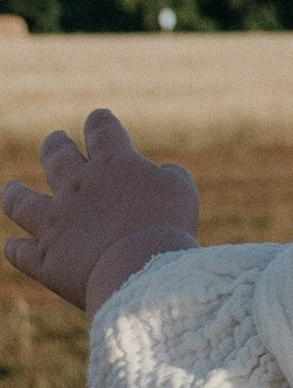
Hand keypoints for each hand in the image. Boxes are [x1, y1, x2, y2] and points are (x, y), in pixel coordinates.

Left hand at [4, 109, 198, 314]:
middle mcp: (75, 186)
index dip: (99, 122)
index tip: (98, 119)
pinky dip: (16, 249)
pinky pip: (21, 252)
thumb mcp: (181, 191)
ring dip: (16, 194)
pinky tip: (13, 246)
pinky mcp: (44, 258)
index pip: (101, 130)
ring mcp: (54, 222)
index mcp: (111, 163)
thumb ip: (169, 176)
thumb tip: (163, 173)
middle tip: (55, 139)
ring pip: (23, 202)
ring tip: (12, 188)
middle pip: (57, 156)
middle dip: (55, 145)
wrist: (138, 267)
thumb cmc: (167, 225)